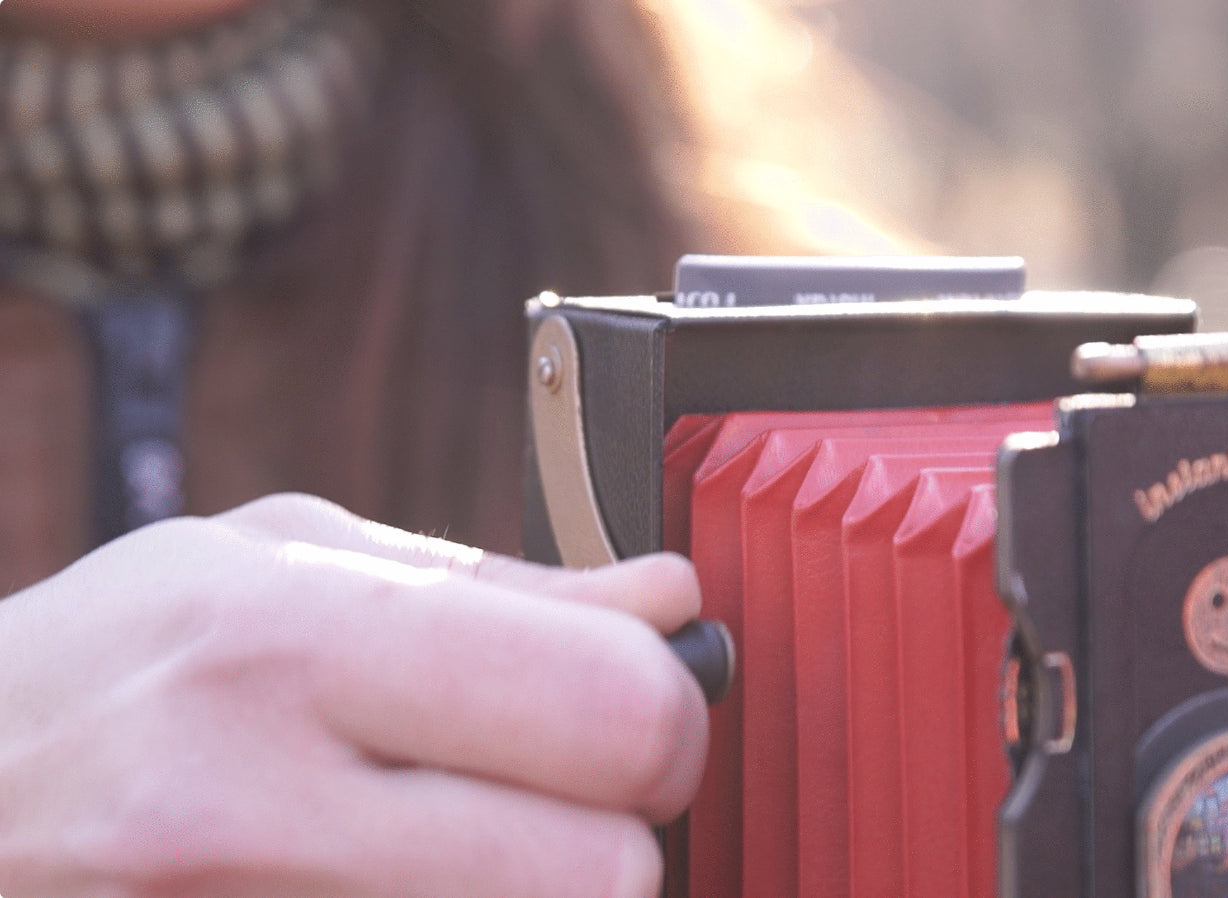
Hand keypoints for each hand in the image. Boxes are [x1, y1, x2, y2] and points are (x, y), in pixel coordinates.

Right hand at [0, 493, 707, 896]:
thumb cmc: (102, 672)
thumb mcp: (271, 563)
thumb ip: (492, 588)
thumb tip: (672, 603)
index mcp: (292, 644)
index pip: (615, 713)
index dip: (666, 718)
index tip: (641, 712)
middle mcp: (257, 808)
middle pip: (611, 874)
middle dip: (620, 832)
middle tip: (563, 797)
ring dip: (540, 890)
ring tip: (454, 841)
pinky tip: (396, 882)